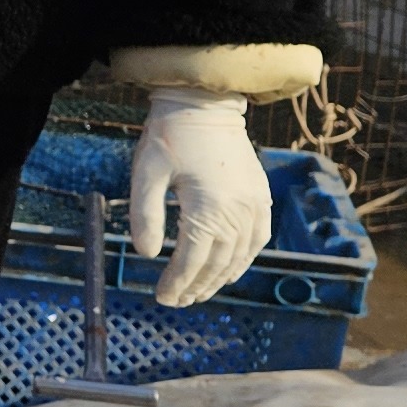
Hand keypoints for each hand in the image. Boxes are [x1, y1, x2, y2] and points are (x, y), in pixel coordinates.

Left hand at [131, 86, 271, 306]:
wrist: (205, 105)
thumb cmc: (169, 137)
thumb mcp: (146, 174)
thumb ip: (145, 215)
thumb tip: (146, 254)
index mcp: (208, 206)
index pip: (193, 259)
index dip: (177, 282)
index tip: (162, 297)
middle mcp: (238, 210)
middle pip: (217, 262)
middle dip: (196, 286)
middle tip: (177, 301)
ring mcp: (255, 204)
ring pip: (239, 255)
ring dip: (219, 278)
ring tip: (198, 293)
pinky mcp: (261, 196)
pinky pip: (259, 238)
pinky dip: (244, 258)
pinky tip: (229, 270)